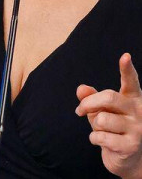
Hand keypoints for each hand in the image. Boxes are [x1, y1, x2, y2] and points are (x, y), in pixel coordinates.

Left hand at [76, 53, 141, 178]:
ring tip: (101, 131)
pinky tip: (102, 142)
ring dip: (94, 126)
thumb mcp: (101, 110)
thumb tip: (81, 88)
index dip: (126, 69)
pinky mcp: (131, 146)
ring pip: (102, 119)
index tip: (125, 56)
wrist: (128, 160)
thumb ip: (91, 97)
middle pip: (108, 97)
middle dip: (88, 103)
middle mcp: (139, 111)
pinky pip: (101, 136)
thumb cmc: (113, 129)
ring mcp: (138, 129)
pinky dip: (94, 139)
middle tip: (79, 111)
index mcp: (132, 98)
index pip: (130, 81)